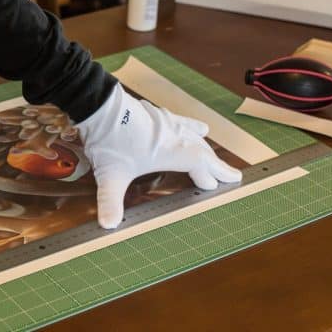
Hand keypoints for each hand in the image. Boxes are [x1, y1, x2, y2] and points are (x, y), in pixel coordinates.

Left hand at [76, 85, 241, 228]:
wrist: (98, 106)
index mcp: (169, 152)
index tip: (217, 186)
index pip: (198, 165)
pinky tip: (194, 127)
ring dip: (205, 147)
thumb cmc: (108, 140)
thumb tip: (108, 225)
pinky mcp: (154, 113)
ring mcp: (164, 122)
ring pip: (193, 135)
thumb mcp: (110, 176)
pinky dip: (191, 127)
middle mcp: (173, 136)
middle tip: (232, 175)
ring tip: (213, 155)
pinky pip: (180, 121)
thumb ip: (110, 201)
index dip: (209, 176)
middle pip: (202, 151)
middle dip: (216, 165)